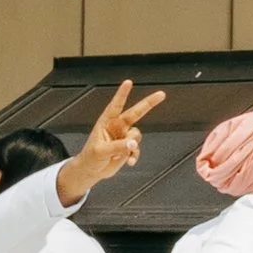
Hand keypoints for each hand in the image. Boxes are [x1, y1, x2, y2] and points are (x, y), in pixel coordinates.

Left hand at [56, 78, 166, 203]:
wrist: (92, 171)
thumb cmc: (91, 157)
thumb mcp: (101, 151)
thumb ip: (118, 147)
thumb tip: (133, 144)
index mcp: (106, 122)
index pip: (116, 105)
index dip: (122, 94)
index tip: (128, 82)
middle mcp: (117, 126)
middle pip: (135, 113)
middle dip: (148, 103)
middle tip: (161, 94)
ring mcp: (123, 136)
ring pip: (136, 135)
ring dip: (132, 144)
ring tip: (123, 154)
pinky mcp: (128, 147)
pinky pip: (137, 148)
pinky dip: (134, 155)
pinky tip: (129, 162)